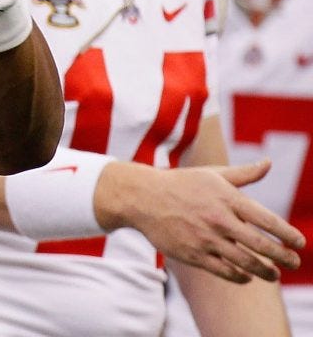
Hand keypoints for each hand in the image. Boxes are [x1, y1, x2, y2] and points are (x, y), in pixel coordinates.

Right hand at [97, 160, 305, 282]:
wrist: (141, 197)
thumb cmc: (180, 184)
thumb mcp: (212, 175)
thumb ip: (243, 174)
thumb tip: (268, 163)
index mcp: (227, 198)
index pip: (267, 220)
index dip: (287, 234)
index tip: (300, 243)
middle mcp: (219, 219)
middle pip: (261, 245)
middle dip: (283, 257)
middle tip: (294, 262)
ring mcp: (205, 238)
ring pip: (245, 262)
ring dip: (265, 271)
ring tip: (274, 275)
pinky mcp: (192, 254)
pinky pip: (224, 271)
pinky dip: (240, 276)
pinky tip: (247, 276)